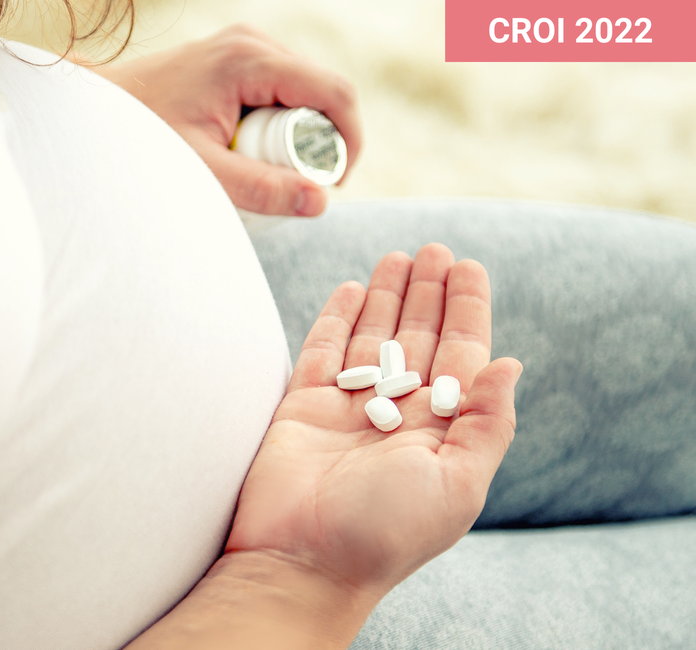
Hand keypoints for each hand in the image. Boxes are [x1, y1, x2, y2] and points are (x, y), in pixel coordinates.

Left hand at [99, 24, 361, 215]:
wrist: (97, 113)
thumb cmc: (143, 139)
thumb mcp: (203, 170)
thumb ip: (260, 188)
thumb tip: (319, 202)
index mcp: (250, 60)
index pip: (334, 94)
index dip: (348, 142)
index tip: (335, 183)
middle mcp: (253, 42)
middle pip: (324, 91)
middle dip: (321, 141)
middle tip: (292, 182)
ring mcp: (245, 45)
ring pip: (305, 90)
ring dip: (300, 133)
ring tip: (265, 166)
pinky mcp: (237, 56)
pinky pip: (282, 88)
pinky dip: (280, 121)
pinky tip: (252, 147)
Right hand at [225, 244, 522, 595]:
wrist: (302, 562)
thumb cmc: (385, 532)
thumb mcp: (458, 484)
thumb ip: (487, 423)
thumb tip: (512, 365)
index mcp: (438, 431)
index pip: (459, 356)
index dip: (466, 310)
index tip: (468, 266)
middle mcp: (396, 414)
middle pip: (417, 338)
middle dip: (427, 293)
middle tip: (433, 249)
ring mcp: (348, 408)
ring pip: (372, 337)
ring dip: (387, 297)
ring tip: (398, 256)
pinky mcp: (303, 407)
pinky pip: (323, 350)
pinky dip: (337, 318)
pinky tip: (353, 288)